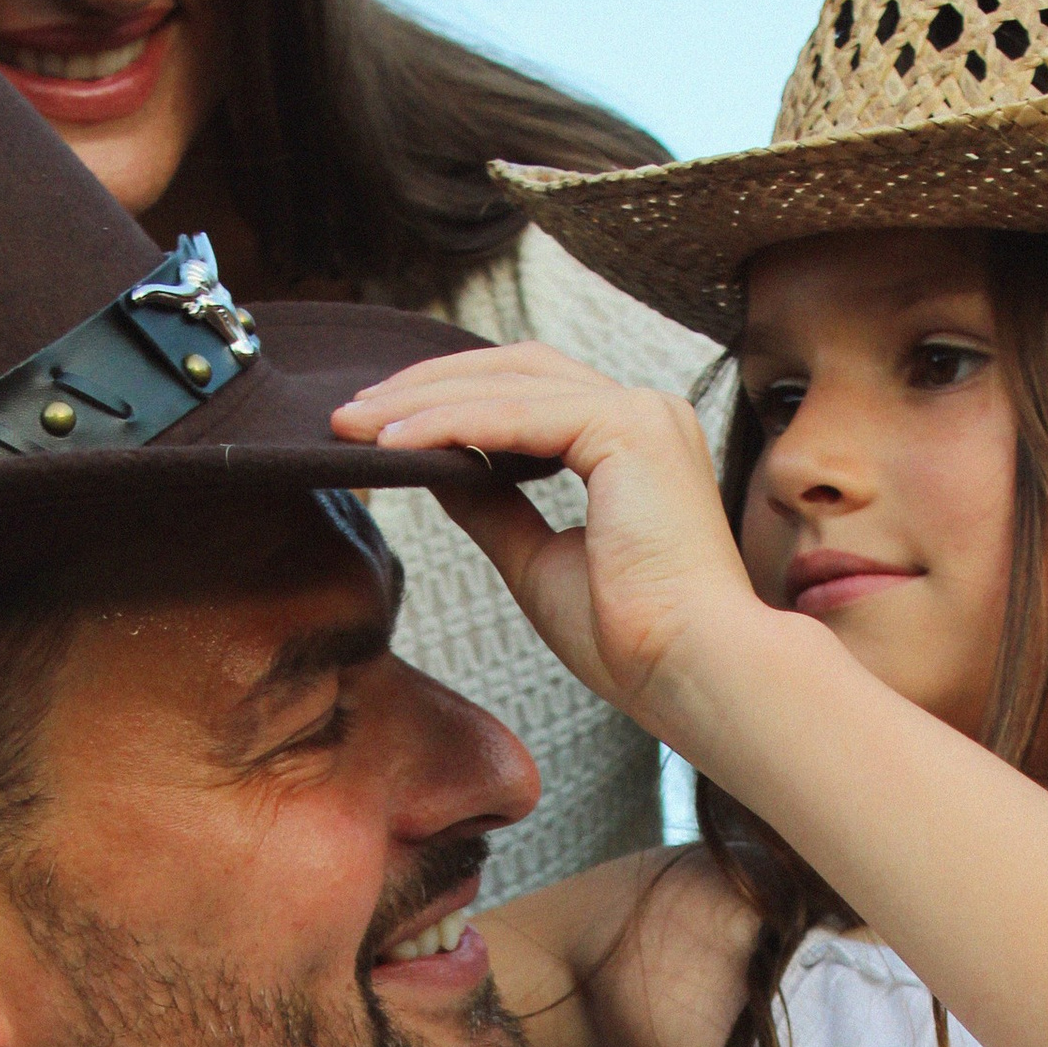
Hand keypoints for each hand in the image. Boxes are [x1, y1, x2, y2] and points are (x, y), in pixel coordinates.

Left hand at [333, 344, 766, 740]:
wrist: (698, 675)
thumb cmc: (638, 644)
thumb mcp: (538, 562)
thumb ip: (493, 506)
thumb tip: (438, 468)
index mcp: (632, 445)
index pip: (529, 395)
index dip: (451, 402)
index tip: (380, 430)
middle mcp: (643, 414)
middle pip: (513, 371)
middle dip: (425, 386)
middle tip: (349, 416)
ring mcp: (641, 413)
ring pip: (509, 384)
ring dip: (423, 400)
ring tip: (355, 426)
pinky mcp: (629, 429)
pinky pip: (519, 416)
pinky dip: (452, 425)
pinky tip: (396, 444)